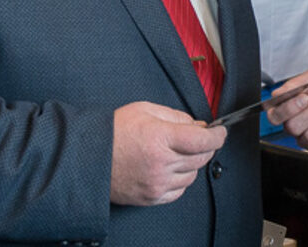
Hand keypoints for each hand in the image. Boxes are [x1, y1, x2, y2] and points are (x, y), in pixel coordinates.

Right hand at [109, 101, 226, 205]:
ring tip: (176, 152)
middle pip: (201, 157)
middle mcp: (161, 163)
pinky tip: (170, 168)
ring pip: (192, 175)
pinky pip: (179, 191)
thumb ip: (176, 116)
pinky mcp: (151, 197)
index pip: (203, 140)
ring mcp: (157, 183)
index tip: (220, 132)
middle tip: (198, 138)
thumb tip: (198, 125)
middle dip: (205, 146)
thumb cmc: (112, 132)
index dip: (217, 135)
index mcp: (161, 138)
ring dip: (192, 163)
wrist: (87, 157)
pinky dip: (180, 180)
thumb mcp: (145, 110)